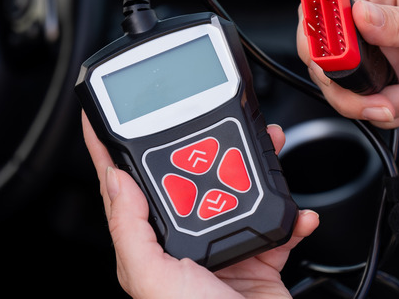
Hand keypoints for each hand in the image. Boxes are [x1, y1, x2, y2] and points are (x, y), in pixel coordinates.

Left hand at [82, 111, 318, 298]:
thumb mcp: (151, 279)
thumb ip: (130, 229)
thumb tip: (114, 179)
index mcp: (149, 247)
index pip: (121, 191)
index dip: (106, 153)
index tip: (100, 119)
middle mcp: (183, 245)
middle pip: (186, 180)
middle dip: (198, 147)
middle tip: (209, 119)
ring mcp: (222, 250)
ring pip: (234, 193)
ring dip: (254, 168)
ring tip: (264, 145)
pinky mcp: (259, 260)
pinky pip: (277, 227)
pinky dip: (292, 216)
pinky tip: (298, 210)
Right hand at [297, 0, 398, 128]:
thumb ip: (397, 21)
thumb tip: (357, 15)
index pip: (325, 9)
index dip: (319, 35)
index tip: (334, 59)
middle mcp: (374, 27)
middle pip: (325, 58)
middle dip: (343, 84)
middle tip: (372, 94)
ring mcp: (383, 57)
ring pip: (345, 89)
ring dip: (372, 104)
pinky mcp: (396, 84)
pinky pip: (373, 106)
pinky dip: (390, 113)